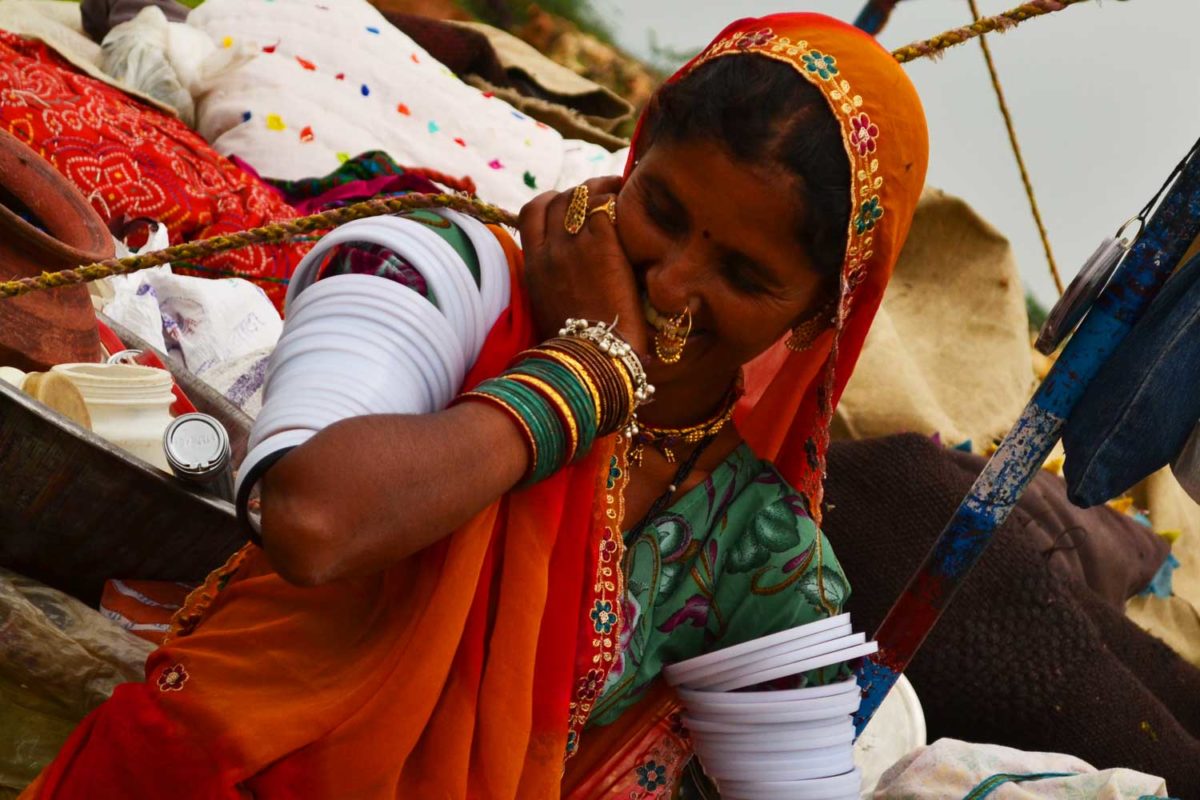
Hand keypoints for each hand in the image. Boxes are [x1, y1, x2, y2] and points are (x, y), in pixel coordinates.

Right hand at [518, 176, 648, 356]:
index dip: (550, 201)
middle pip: (558, 199)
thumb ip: (553, 286)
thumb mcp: (550, 312)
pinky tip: (630, 206)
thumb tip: (568, 282)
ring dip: (601, 189)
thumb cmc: (578, 347)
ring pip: (581, 195)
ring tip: (619, 190)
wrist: (592, 358)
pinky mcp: (601, 244)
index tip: (569, 205)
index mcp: (533, 267)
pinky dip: (617, 200)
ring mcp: (573, 245)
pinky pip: (604, 205)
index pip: (530, 212)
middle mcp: (549, 250)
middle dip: (580, 191)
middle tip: (603, 194)